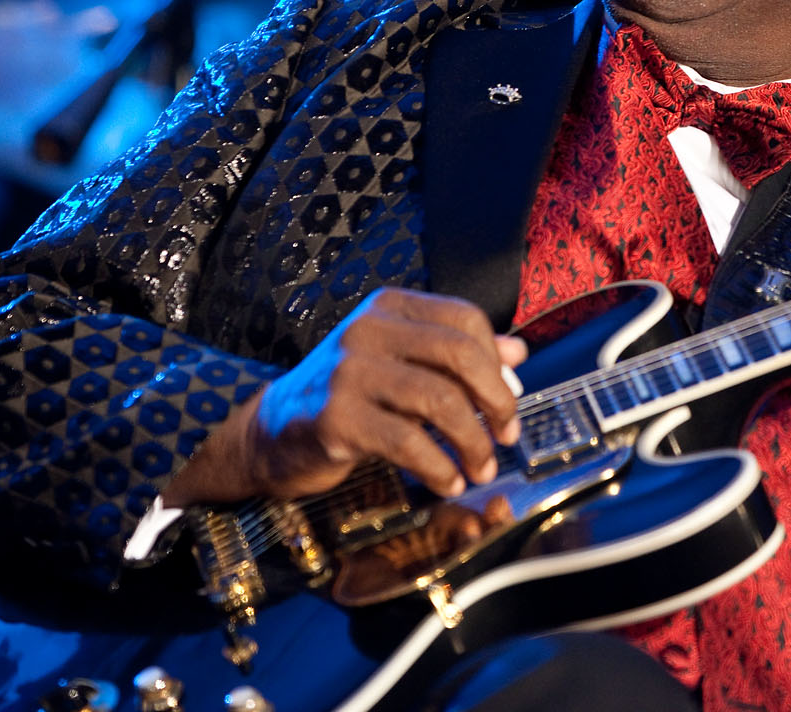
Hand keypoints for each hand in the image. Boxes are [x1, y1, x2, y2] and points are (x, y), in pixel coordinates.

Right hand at [163, 288, 527, 506]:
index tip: (510, 401)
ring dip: (472, 442)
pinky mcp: (336, 418)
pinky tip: (448, 481)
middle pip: (459, 355)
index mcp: (389, 309)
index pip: (465, 319)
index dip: (497, 363)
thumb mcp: (402, 364)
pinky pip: (408, 442)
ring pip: (440, 401)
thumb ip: (457, 356)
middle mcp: (368, 330)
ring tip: (480, 468)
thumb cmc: (349, 397)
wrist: (272, 433)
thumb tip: (518, 354)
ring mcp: (348, 372)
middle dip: (496, 401)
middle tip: (506, 436)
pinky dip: (439, 467)